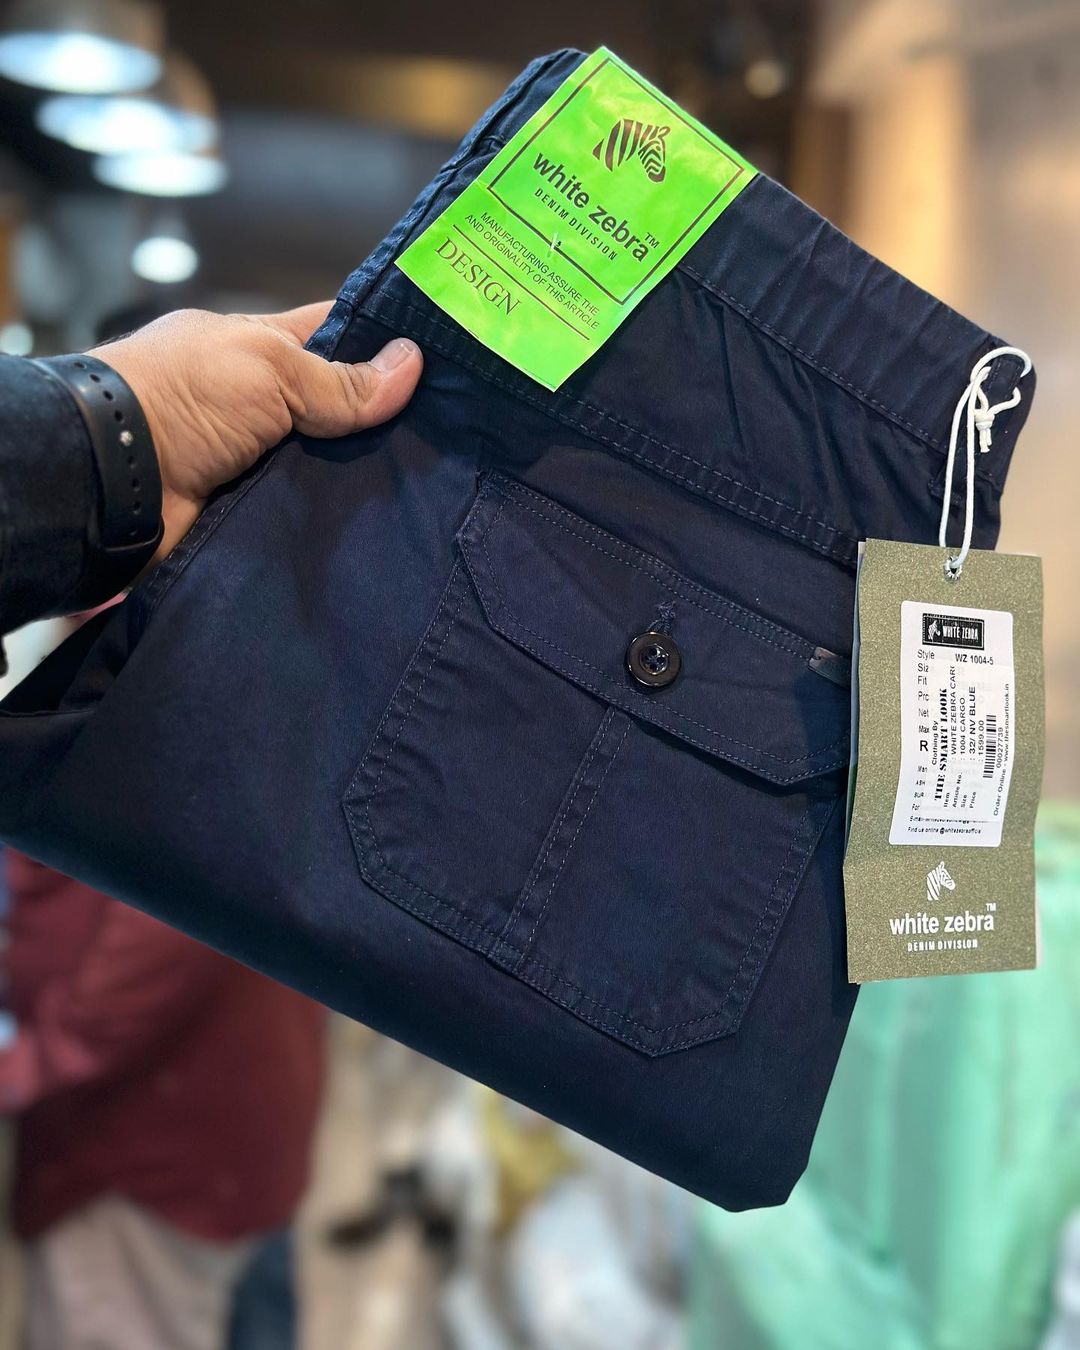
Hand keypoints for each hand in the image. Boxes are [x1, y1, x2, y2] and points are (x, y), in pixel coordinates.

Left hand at [88, 303, 422, 562]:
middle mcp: (259, 400)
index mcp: (256, 346)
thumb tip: (414, 364)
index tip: (442, 357)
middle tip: (453, 433)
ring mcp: (257, 456)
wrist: (114, 479)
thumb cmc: (181, 396)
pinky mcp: (253, 510)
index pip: (332, 335)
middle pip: (338, 407)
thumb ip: (339, 378)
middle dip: (385, 419)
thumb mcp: (269, 369)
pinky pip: (310, 509)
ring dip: (367, 472)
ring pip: (329, 463)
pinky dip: (340, 515)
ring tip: (437, 482)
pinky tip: (390, 521)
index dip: (382, 342)